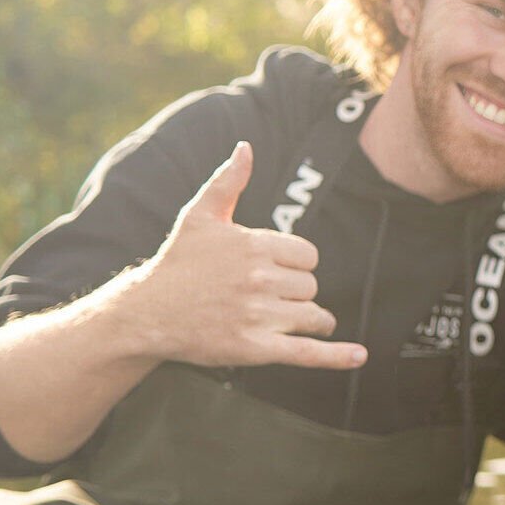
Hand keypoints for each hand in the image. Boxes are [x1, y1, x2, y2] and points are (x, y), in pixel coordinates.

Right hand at [133, 142, 365, 369]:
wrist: (145, 313)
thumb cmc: (177, 262)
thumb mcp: (199, 216)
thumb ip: (228, 182)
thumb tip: (246, 147)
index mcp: (254, 246)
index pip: (308, 256)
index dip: (296, 264)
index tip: (275, 270)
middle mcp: (259, 280)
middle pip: (311, 286)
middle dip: (298, 292)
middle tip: (271, 296)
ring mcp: (257, 316)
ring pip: (313, 316)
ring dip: (311, 320)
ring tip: (296, 320)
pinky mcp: (254, 348)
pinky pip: (306, 352)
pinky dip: (336, 356)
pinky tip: (359, 357)